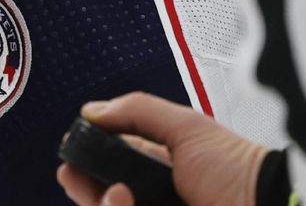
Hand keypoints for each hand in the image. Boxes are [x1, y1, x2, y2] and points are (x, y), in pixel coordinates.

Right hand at [56, 92, 269, 205]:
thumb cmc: (235, 169)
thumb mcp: (187, 127)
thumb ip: (137, 111)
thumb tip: (91, 110)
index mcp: (156, 167)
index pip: (108, 165)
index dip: (84, 161)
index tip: (70, 154)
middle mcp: (150, 196)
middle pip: (100, 195)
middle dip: (82, 186)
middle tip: (76, 176)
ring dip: (100, 203)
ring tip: (120, 194)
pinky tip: (125, 202)